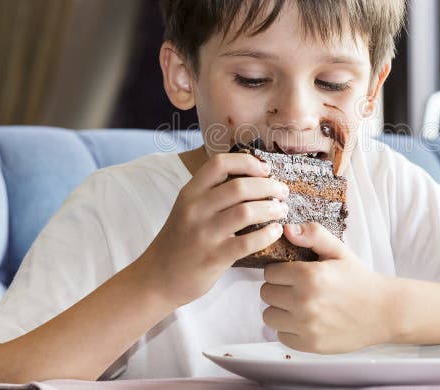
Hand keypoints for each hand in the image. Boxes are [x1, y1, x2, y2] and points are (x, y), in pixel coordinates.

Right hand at [139, 152, 289, 306]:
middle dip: (269, 187)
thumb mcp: (188, 209)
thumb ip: (212, 193)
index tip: (265, 170)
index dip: (247, 162)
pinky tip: (275, 232)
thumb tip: (253, 177)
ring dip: (272, 209)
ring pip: (246, 211)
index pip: (219, 163)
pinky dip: (267, 234)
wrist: (157, 278)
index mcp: (190, 192)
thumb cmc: (180, 240)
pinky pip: (248, 242)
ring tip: (282, 211)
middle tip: (282, 192)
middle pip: (240, 186)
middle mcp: (195, 209)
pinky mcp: (213, 257)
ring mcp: (203, 234)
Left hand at [261, 222, 393, 353]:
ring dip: (280, 310)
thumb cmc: (358, 279)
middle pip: (266, 293)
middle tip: (297, 289)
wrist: (383, 311)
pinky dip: (289, 329)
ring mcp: (306, 325)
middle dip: (278, 289)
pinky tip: (305, 321)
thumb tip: (287, 229)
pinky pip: (281, 336)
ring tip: (299, 305)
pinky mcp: (309, 345)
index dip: (280, 271)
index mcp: (308, 275)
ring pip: (269, 316)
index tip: (292, 273)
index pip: (269, 272)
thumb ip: (312, 235)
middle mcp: (304, 301)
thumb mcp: (338, 250)